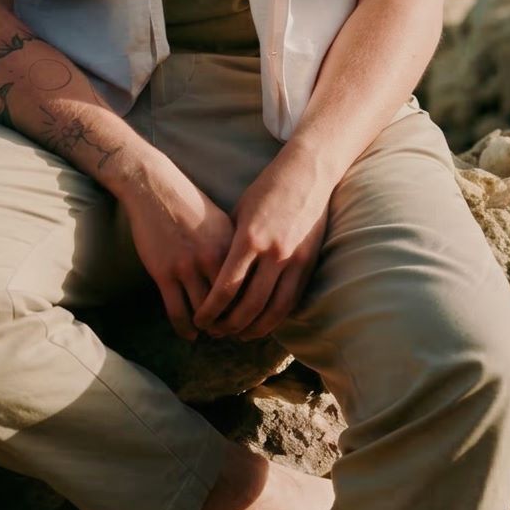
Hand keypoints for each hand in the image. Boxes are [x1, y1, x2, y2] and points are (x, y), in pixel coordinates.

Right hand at [120, 158, 235, 341]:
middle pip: (230, 306)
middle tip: (231, 334)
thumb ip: (238, 248)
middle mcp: (214, 259)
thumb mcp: (223, 223)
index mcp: (233, 245)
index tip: (251, 319)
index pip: (251, 288)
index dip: (253, 309)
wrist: (155, 188)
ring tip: (210, 333)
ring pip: (204, 313)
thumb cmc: (191, 204)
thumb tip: (253, 273)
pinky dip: (185, 328)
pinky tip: (189, 334)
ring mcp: (187, 267)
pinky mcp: (164, 273)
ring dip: (209, 329)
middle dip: (232, 324)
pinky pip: (177, 311)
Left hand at [194, 155, 332, 340]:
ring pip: (273, 310)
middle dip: (229, 325)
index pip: (226, 288)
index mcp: (249, 239)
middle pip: (248, 305)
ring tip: (238, 335)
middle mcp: (273, 253)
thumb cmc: (266, 191)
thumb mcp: (238, 213)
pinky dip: (276, 318)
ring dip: (254, 329)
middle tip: (215, 333)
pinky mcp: (309, 263)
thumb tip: (210, 275)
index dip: (211, 310)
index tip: (199, 320)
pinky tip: (262, 324)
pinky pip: (291, 300)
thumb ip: (226, 245)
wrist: (307, 174)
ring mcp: (295, 260)